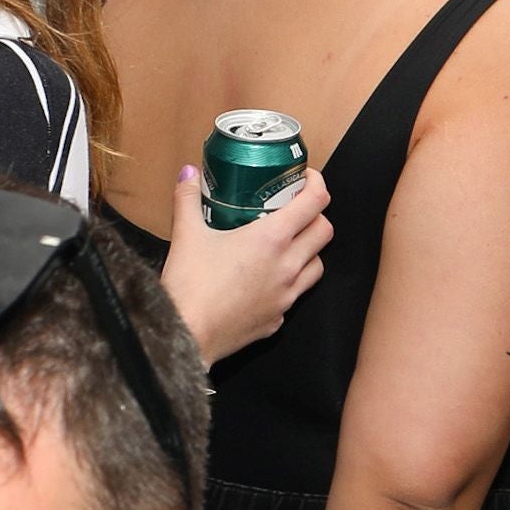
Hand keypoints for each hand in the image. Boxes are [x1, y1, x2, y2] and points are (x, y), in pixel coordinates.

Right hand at [153, 163, 331, 363]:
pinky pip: (296, 295)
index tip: (304, 178)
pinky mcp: (278, 319)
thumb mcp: (187, 234)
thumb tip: (189, 174)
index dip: (316, 184)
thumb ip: (188, 199)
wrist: (184, 335)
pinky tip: (268, 279)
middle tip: (294, 210)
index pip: (314, 203)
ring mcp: (287, 295)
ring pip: (318, 265)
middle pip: (324, 231)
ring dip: (309, 250)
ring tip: (286, 244)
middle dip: (315, 216)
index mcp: (272, 239)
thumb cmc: (190, 285)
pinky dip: (290, 282)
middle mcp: (288, 266)